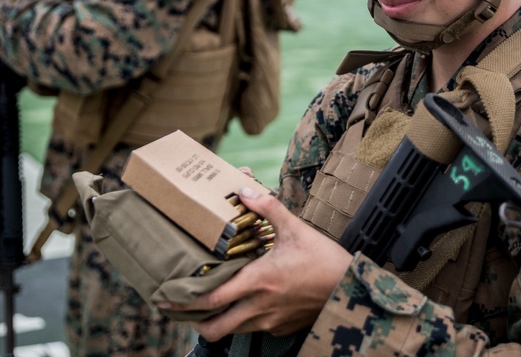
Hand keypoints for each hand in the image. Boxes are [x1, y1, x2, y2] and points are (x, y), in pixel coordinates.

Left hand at [162, 187, 351, 341]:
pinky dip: (241, 321)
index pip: (212, 299)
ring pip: (233, 330)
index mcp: (258, 282)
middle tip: (179, 307)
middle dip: (192, 320)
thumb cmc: (325, 260)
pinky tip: (240, 305)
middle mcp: (260, 307)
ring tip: (204, 307)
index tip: (166, 296)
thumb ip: (268, 207)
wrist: (354, 289)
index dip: (185, 300)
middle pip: (214, 327)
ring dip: (215, 321)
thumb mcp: (296, 229)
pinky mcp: (282, 328)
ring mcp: (271, 322)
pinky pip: (254, 329)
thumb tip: (244, 188)